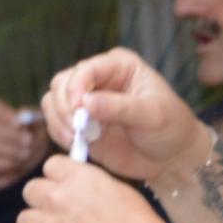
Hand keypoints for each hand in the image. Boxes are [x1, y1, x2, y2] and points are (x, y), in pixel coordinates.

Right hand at [0, 100, 51, 194]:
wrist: (23, 168)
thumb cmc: (29, 142)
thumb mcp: (36, 128)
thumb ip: (32, 118)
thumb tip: (23, 113)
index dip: (4, 114)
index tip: (21, 123)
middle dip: (8, 135)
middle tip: (28, 142)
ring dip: (7, 151)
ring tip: (25, 155)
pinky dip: (1, 167)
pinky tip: (16, 168)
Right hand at [42, 48, 211, 186]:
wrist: (170, 157)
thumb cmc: (170, 128)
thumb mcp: (153, 115)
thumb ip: (120, 107)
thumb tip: (86, 102)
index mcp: (119, 66)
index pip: (86, 69)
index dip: (76, 87)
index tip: (78, 109)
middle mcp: (99, 79)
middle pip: (62, 82)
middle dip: (64, 106)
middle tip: (77, 128)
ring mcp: (86, 101)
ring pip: (52, 101)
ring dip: (59, 121)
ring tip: (77, 139)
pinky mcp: (79, 123)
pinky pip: (55, 123)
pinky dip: (59, 134)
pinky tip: (77, 144)